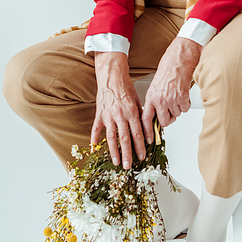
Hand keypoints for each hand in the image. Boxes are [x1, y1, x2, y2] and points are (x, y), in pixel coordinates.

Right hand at [91, 52, 145, 168]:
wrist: (112, 76)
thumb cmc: (126, 87)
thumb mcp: (138, 100)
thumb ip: (141, 116)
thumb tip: (147, 130)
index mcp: (131, 112)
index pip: (137, 133)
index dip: (140, 146)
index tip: (142, 156)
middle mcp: (120, 115)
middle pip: (124, 138)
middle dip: (127, 154)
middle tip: (128, 166)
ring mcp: (108, 116)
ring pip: (111, 137)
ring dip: (114, 151)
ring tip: (116, 162)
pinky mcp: (99, 114)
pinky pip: (96, 129)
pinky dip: (94, 139)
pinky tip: (94, 148)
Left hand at [142, 37, 201, 142]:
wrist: (179, 59)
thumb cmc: (167, 68)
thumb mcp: (155, 86)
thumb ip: (154, 100)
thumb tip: (155, 112)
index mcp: (150, 97)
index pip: (145, 119)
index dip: (147, 131)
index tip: (148, 139)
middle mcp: (160, 100)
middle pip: (163, 121)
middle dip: (167, 118)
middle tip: (169, 111)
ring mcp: (171, 100)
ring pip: (175, 115)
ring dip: (177, 109)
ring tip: (176, 96)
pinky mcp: (183, 98)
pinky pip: (184, 109)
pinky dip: (185, 104)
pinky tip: (182, 93)